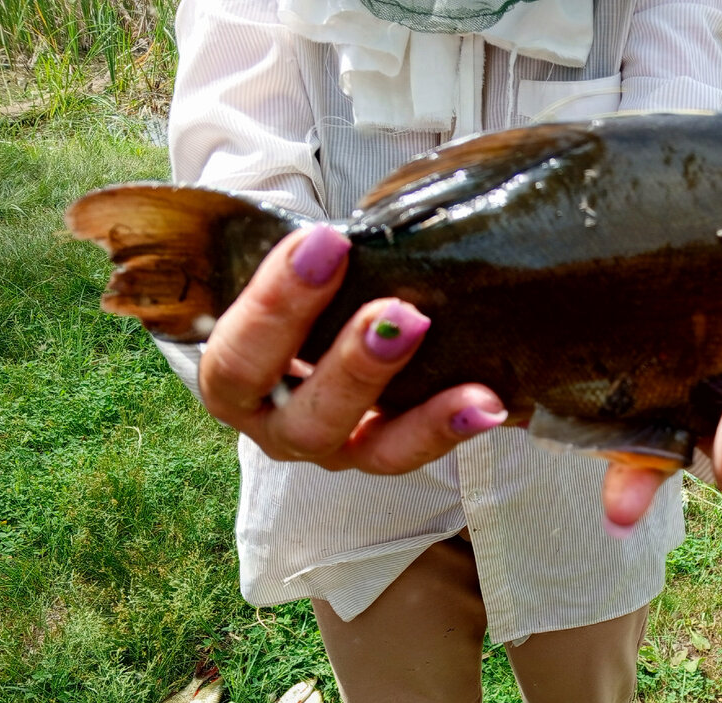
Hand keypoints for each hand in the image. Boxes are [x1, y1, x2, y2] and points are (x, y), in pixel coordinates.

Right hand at [197, 224, 506, 472]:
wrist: (315, 321)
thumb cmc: (298, 291)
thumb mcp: (286, 272)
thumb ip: (309, 254)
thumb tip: (351, 228)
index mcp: (232, 378)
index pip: (240, 353)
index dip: (278, 303)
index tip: (325, 244)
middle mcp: (277, 424)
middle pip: (305, 417)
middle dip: (354, 366)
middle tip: (398, 314)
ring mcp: (333, 447)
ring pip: (370, 451)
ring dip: (421, 418)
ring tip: (474, 393)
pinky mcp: (381, 455)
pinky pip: (417, 453)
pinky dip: (454, 430)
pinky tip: (489, 406)